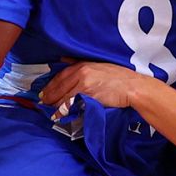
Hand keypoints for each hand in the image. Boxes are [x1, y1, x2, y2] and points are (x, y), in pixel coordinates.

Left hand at [39, 61, 155, 118]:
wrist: (133, 87)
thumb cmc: (119, 78)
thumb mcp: (99, 65)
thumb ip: (81, 64)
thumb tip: (63, 59)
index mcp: (83, 64)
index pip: (61, 76)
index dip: (50, 85)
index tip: (43, 93)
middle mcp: (81, 72)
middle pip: (59, 86)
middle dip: (49, 96)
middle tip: (42, 103)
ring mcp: (84, 84)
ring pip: (63, 96)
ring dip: (55, 105)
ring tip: (50, 111)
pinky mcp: (88, 95)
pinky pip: (71, 104)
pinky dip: (62, 111)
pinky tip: (58, 115)